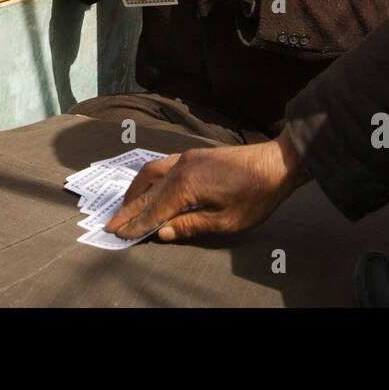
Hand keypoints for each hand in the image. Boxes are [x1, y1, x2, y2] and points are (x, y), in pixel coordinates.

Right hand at [106, 130, 310, 241]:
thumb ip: (190, 225)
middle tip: (111, 224)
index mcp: (186, 185)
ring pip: (151, 173)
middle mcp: (181, 167)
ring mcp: (187, 158)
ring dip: (135, 191)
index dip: (136, 224)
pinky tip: (148, 186)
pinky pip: (162, 165)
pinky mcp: (194, 155)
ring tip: (124, 207)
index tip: (118, 234)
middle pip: (147, 192)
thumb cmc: (255, 195)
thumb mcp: (225, 221)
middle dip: (128, 210)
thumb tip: (163, 232)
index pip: (154, 210)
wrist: (276, 163)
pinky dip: (149, 178)